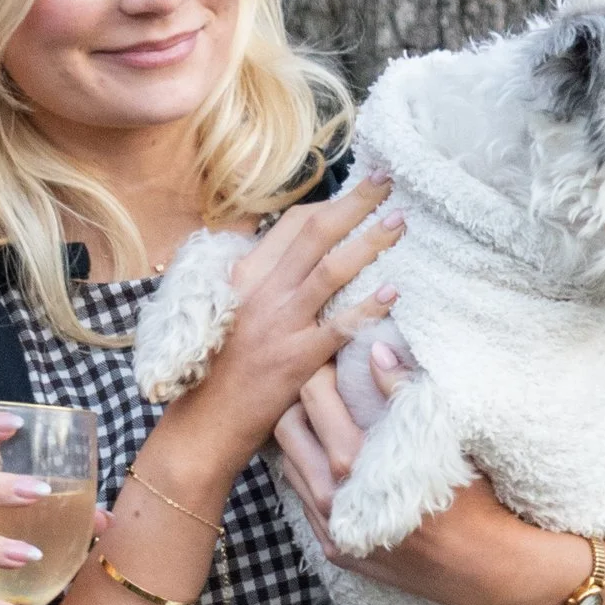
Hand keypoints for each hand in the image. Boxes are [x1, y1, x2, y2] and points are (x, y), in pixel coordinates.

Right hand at [161, 179, 403, 478]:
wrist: (204, 424)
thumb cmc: (216, 371)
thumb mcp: (229, 312)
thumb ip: (259, 283)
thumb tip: (292, 258)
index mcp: (245, 276)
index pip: (291, 225)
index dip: (328, 203)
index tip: (356, 192)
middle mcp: (262, 292)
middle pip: (315, 233)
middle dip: (355, 202)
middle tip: (388, 181)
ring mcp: (280, 324)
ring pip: (331, 270)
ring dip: (369, 241)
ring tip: (399, 223)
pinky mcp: (296, 359)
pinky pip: (338, 327)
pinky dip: (366, 309)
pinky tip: (393, 294)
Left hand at [275, 348, 587, 604]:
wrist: (484, 569)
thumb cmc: (473, 500)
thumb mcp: (440, 439)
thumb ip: (403, 393)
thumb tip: (376, 350)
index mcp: (358, 464)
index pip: (312, 402)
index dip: (318, 373)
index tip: (334, 363)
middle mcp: (334, 500)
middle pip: (287, 432)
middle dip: (299, 404)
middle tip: (324, 390)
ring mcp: (330, 529)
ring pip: (291, 469)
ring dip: (303, 442)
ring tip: (327, 426)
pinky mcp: (337, 551)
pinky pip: (305, 505)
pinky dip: (313, 478)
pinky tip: (336, 468)